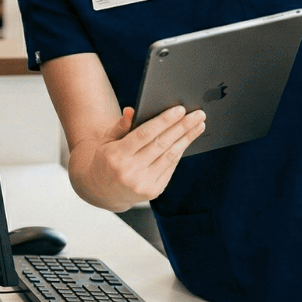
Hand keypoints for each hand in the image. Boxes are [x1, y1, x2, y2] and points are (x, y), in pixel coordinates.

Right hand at [75, 106, 205, 209]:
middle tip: (198, 114)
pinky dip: (179, 152)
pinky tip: (187, 140)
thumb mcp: (106, 141)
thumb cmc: (106, 160)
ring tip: (199, 125)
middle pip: (162, 144)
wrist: (102, 191)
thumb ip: (120, 125)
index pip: (144, 134)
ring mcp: (143, 184)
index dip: (164, 121)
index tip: (180, 110)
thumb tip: (132, 110)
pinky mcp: (153, 191)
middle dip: (182, 127)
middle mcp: (130, 171)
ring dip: (186, 139)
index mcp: (116, 156)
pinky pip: (170, 167)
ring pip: (170, 156)